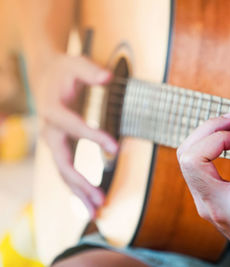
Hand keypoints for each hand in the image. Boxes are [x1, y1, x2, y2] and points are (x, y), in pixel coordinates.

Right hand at [31, 53, 117, 217]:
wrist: (47, 77)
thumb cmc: (64, 70)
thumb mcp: (76, 62)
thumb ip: (90, 69)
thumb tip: (107, 77)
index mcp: (53, 110)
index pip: (73, 127)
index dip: (93, 137)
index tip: (115, 148)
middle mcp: (50, 131)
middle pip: (63, 162)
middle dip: (80, 182)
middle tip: (100, 199)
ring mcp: (54, 143)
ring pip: (63, 173)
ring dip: (79, 193)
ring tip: (96, 211)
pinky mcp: (60, 148)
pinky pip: (67, 172)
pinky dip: (77, 188)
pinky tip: (88, 203)